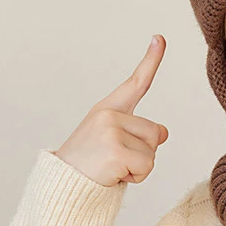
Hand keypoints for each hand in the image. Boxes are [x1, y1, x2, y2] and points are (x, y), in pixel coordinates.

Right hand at [54, 35, 169, 185]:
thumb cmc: (89, 165)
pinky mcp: (116, 152)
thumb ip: (138, 133)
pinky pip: (147, 167)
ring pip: (153, 152)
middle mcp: (109, 115)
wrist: (62, 187)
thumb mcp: (113, 142)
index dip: (151, 60)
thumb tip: (162, 133)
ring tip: (112, 167)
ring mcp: (111, 131)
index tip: (160, 38)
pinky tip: (113, 175)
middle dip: (143, 152)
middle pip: (156, 132)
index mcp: (108, 109)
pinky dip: (136, 177)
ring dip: (139, 166)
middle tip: (114, 160)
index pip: (136, 82)